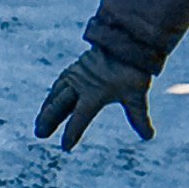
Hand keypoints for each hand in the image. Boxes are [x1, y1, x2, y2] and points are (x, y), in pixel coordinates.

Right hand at [36, 52, 155, 147]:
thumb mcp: (137, 95)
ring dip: (47, 109)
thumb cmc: (132, 70)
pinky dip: (53, 94)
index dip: (71, 134)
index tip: (65, 147)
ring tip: (40, 122)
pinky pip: (60, 84)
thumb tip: (148, 136)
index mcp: (93, 94)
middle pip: (60, 106)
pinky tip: (51, 100)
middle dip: (49, 120)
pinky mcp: (75, 68)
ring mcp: (76, 75)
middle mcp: (80, 85)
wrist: (126, 41)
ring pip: (56, 95)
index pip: (79, 118)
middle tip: (40, 134)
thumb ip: (139, 117)